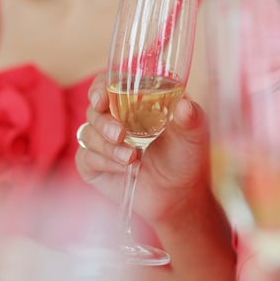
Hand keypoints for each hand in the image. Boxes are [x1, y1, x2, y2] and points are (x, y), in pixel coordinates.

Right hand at [75, 73, 214, 226]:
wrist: (178, 195)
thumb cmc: (186, 158)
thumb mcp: (193, 135)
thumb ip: (191, 118)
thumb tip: (185, 105)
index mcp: (133, 102)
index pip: (107, 84)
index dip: (99, 88)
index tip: (102, 99)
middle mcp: (114, 118)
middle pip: (93, 109)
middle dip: (104, 122)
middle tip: (120, 135)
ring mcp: (102, 141)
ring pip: (88, 133)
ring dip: (107, 146)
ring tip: (132, 159)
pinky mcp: (94, 165)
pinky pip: (85, 157)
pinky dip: (103, 162)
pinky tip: (124, 169)